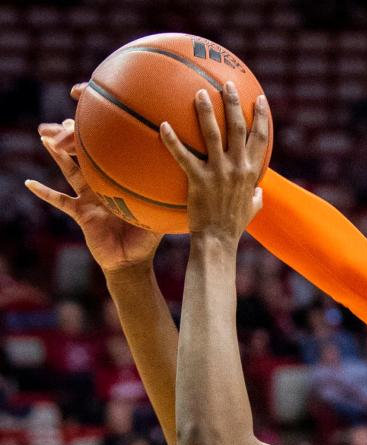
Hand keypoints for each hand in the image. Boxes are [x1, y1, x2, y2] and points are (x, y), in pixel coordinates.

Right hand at [26, 112, 161, 275]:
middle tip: (68, 118)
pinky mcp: (79, 213)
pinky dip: (44, 193)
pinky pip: (59, 201)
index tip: (100, 112)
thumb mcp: (159, 216)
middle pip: (85, 153)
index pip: (111, 151)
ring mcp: (88, 197)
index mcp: (119, 181)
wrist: (131, 262)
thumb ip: (169, 201)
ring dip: (57, 154)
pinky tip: (29, 183)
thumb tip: (190, 183)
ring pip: (69, 169)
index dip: (104, 132)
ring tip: (45, 137)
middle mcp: (101, 184)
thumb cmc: (146, 239)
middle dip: (74, 135)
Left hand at [160, 81, 269, 243]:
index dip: (261, 117)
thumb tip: (260, 191)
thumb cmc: (233, 227)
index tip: (260, 100)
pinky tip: (162, 126)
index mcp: (251, 172)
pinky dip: (172, 140)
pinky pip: (183, 156)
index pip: (260, 138)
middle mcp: (237, 168)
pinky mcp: (199, 181)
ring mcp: (218, 173)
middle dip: (234, 103)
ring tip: (199, 92)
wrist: (218, 242)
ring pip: (213, 135)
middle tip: (227, 84)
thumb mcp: (251, 210)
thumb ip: (256, 197)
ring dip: (206, 112)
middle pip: (238, 128)